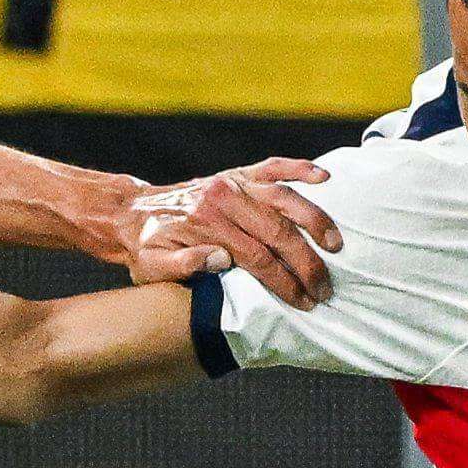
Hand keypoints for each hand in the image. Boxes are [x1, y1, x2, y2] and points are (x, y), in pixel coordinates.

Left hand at [125, 156, 340, 306]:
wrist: (131, 214)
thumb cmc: (146, 249)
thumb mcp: (152, 268)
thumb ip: (182, 267)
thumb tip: (220, 259)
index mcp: (207, 225)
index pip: (258, 258)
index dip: (284, 282)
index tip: (304, 301)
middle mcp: (223, 199)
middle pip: (278, 231)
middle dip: (307, 262)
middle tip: (325, 287)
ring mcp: (233, 183)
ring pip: (284, 197)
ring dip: (315, 220)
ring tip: (336, 244)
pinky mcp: (238, 174)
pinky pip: (274, 166)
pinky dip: (300, 168)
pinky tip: (324, 177)